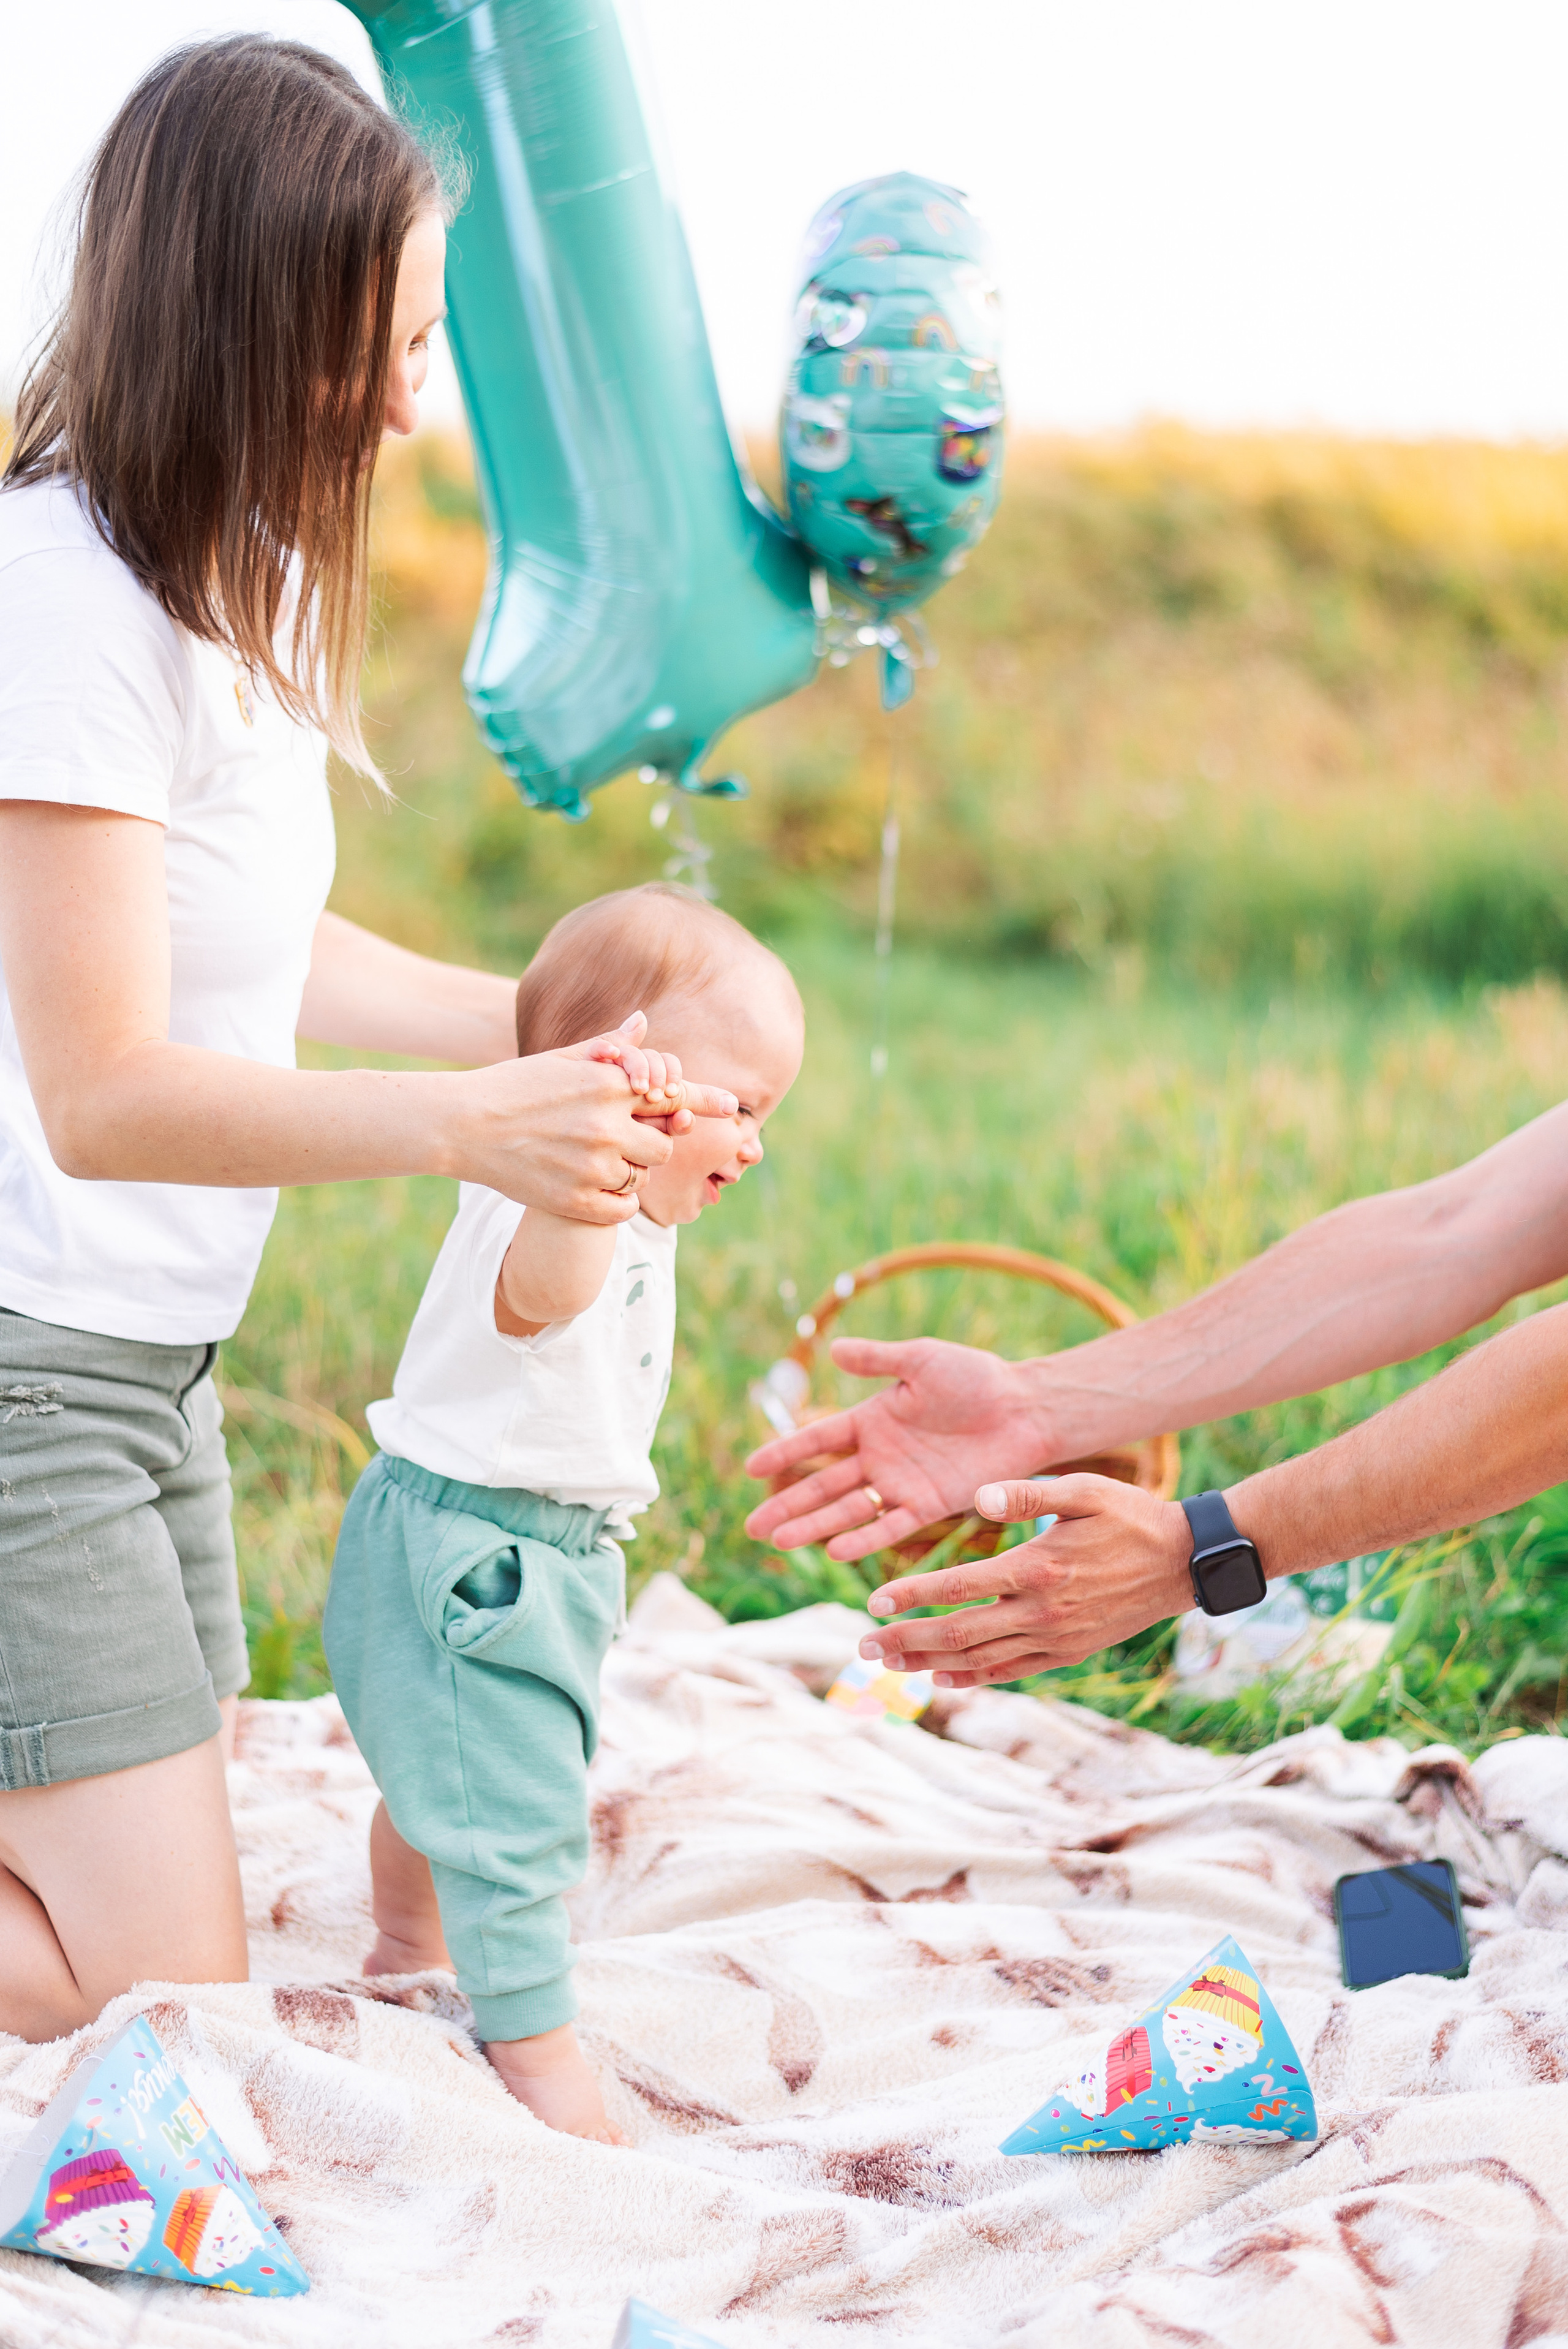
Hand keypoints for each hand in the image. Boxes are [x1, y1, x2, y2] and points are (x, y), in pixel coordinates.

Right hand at [456, 1012, 736, 1222]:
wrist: (462, 1126)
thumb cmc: (513, 1087)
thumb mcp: (562, 1059)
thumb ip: (610, 1047)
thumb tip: (643, 1022)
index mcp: (608, 1084)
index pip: (672, 1094)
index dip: (706, 1101)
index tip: (733, 1108)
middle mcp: (606, 1123)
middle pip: (663, 1144)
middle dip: (648, 1144)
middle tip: (616, 1140)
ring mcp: (593, 1164)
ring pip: (642, 1176)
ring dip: (628, 1172)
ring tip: (592, 1160)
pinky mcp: (577, 1200)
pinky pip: (624, 1208)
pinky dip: (615, 1202)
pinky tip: (590, 1187)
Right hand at [744, 1337, 1048, 1557]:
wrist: (1025, 1408)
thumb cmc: (975, 1377)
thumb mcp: (920, 1359)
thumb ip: (877, 1359)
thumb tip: (832, 1348)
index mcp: (873, 1420)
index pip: (819, 1440)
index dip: (785, 1452)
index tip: (749, 1468)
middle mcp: (881, 1457)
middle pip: (824, 1485)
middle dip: (788, 1505)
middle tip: (753, 1527)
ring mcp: (903, 1484)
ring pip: (849, 1511)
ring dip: (815, 1526)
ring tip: (780, 1540)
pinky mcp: (931, 1506)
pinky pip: (891, 1526)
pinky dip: (864, 1539)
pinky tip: (836, 1551)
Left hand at [855, 1473, 1191, 1685]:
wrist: (1184, 1564)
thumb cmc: (1131, 1517)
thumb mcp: (1084, 1490)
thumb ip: (1028, 1493)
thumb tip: (977, 1496)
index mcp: (1039, 1567)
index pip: (959, 1586)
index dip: (913, 1595)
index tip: (875, 1600)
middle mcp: (1042, 1611)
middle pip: (958, 1634)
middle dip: (905, 1642)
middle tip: (863, 1647)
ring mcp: (1056, 1638)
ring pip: (980, 1660)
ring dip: (929, 1665)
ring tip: (889, 1665)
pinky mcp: (1068, 1653)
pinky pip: (1012, 1672)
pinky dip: (974, 1678)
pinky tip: (943, 1679)